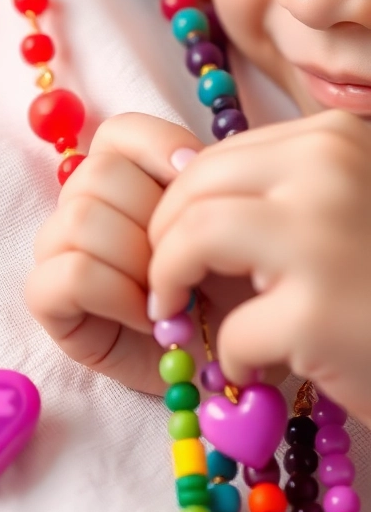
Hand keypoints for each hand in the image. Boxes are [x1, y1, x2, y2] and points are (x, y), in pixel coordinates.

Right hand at [25, 113, 206, 394]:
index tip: (197, 182)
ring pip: (80, 220)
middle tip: (187, 262)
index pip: (118, 133)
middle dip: (153, 219)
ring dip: (136, 261)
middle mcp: (81, 206)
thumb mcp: (227, 224)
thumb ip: (201, 182)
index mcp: (122, 176)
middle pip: (99, 175)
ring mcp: (57, 251)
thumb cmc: (229, 291)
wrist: (227, 359)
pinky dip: (116, 295)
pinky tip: (146, 319)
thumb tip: (192, 161)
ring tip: (170, 295)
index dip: (158, 148)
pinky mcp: (45, 299)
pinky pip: (69, 273)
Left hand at [148, 109, 370, 422]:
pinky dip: (232, 359)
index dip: (183, 205)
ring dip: (170, 281)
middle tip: (166, 283)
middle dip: (163, 238)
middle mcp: (330, 172)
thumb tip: (180, 190)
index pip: (221, 158)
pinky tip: (255, 371)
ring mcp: (322, 240)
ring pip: (194, 238)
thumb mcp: (350, 204)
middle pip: (195, 188)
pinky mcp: (316, 314)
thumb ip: (286, 188)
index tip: (177, 244)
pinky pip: (233, 331)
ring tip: (181, 315)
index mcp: (336, 139)